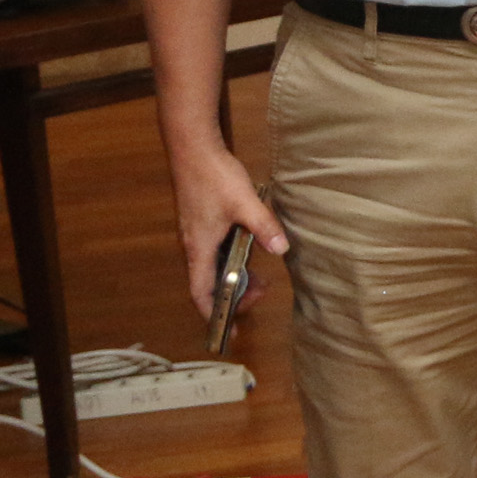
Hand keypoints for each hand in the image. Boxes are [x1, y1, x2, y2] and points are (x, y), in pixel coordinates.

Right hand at [169, 145, 287, 321]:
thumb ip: (264, 227)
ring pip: (213, 267)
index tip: (231, 329)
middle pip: (209, 283)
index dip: (214, 314)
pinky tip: (251, 252)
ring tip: (262, 279)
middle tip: (261, 296)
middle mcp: (193, 245)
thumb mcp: (244, 203)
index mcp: (198, 248)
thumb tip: (281, 250)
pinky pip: (215, 251)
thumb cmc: (212, 175)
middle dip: (233, 296)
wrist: (193, 148)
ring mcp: (196, 234)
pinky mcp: (202, 222)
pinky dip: (232, 260)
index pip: (201, 292)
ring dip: (234, 277)